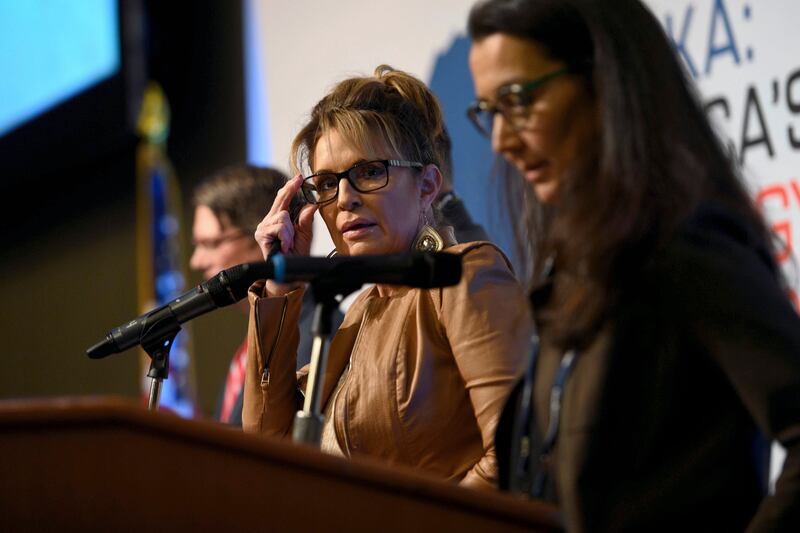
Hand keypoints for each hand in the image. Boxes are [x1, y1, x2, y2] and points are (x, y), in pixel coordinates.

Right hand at [254, 175, 317, 294]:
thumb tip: (312, 205)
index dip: (290, 187)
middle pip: (281, 202)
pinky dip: (285, 237)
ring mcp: (262, 228)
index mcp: (277, 220)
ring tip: (288, 243)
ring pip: (282, 216)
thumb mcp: (305, 234)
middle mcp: (268, 221)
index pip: (283, 199)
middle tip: (298, 199)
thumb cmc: (296, 254)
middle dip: (291, 203)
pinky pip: (279, 227)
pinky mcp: (261, 235)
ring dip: (290, 232)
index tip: (298, 177)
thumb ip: (306, 219)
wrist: (290, 271)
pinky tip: (284, 246)